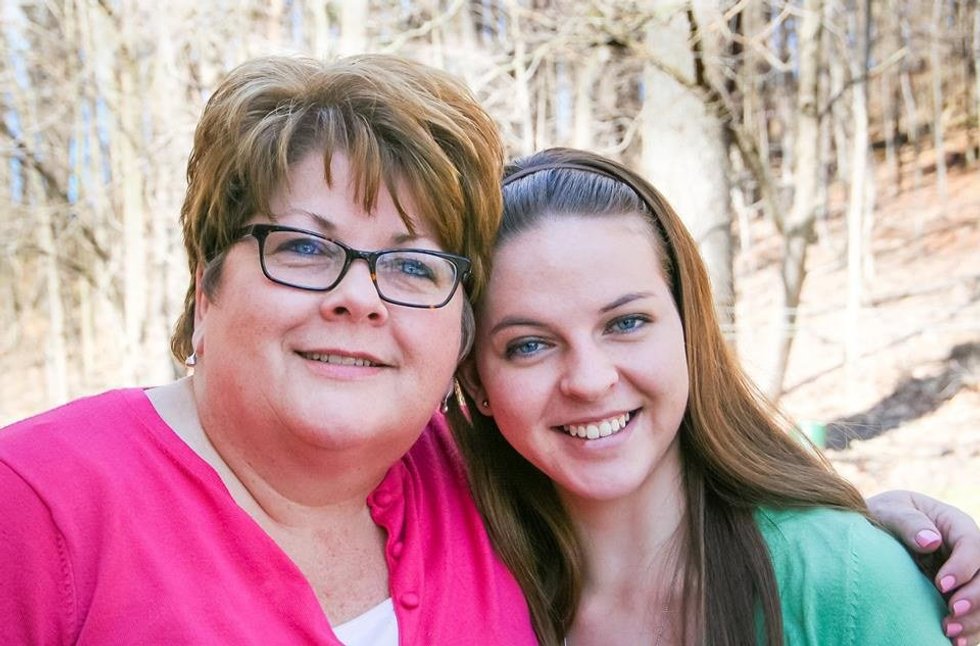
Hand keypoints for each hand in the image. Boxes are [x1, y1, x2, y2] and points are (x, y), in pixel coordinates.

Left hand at [868, 490, 979, 644]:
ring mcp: (965, 575)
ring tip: (948, 631)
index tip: (941, 584)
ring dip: (973, 618)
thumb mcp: (891, 510)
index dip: (962, 567)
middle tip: (951, 612)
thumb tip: (931, 541)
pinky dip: (968, 629)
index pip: (972, 544)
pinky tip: (955, 642)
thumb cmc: (885, 514)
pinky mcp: (958, 594)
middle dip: (974, 597)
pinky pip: (973, 614)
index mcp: (954, 525)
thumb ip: (908, 522)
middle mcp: (966, 551)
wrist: (874, 528)